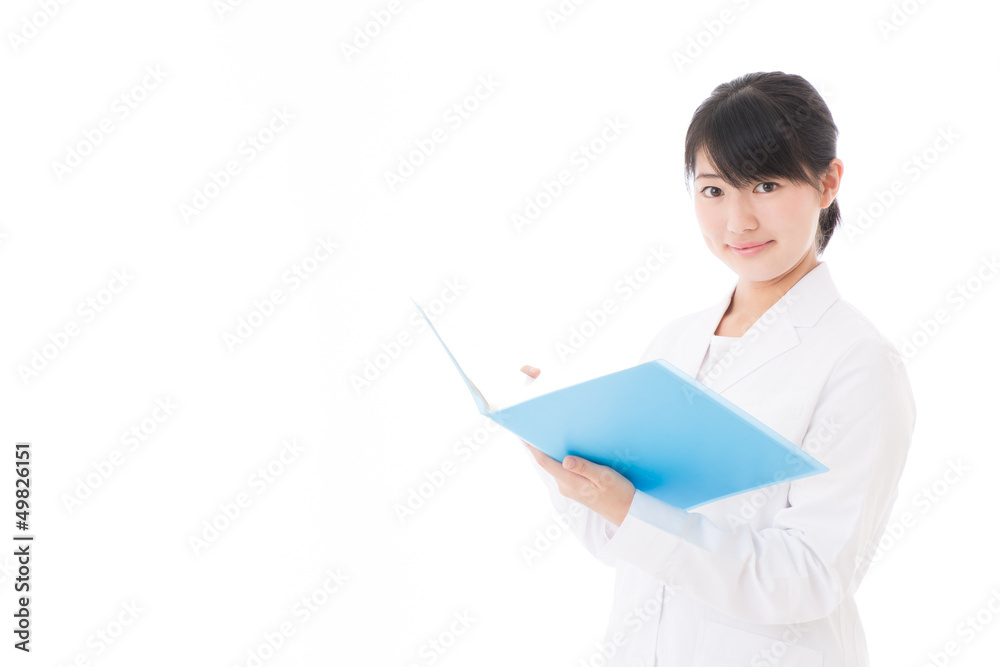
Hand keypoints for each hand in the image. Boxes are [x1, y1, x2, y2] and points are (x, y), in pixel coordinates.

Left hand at [519, 365, 635, 526]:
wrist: (627, 513)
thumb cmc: (619, 493)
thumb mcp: (605, 477)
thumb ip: (585, 468)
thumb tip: (565, 460)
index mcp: (570, 482)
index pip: (545, 462)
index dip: (533, 448)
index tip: (524, 434)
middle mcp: (565, 486)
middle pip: (547, 463)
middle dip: (541, 447)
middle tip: (537, 427)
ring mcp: (569, 489)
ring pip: (555, 467)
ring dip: (551, 452)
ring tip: (550, 434)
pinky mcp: (575, 489)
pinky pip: (562, 471)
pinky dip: (560, 459)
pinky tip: (565, 450)